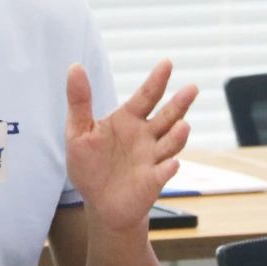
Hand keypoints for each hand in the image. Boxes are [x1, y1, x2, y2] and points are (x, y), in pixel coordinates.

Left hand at [65, 60, 197, 231]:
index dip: (156, 80)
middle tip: (192, 89)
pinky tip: (171, 163)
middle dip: (180, 103)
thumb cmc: (90, 164)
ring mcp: (153, 158)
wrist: (99, 202)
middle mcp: (146, 136)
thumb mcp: (77, 131)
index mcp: (128, 119)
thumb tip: (74, 67)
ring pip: (171, 143)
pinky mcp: (152, 181)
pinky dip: (168, 168)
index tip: (166, 63)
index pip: (146, 96)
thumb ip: (79, 101)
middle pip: (168, 116)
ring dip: (178, 135)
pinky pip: (163, 173)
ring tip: (183, 126)